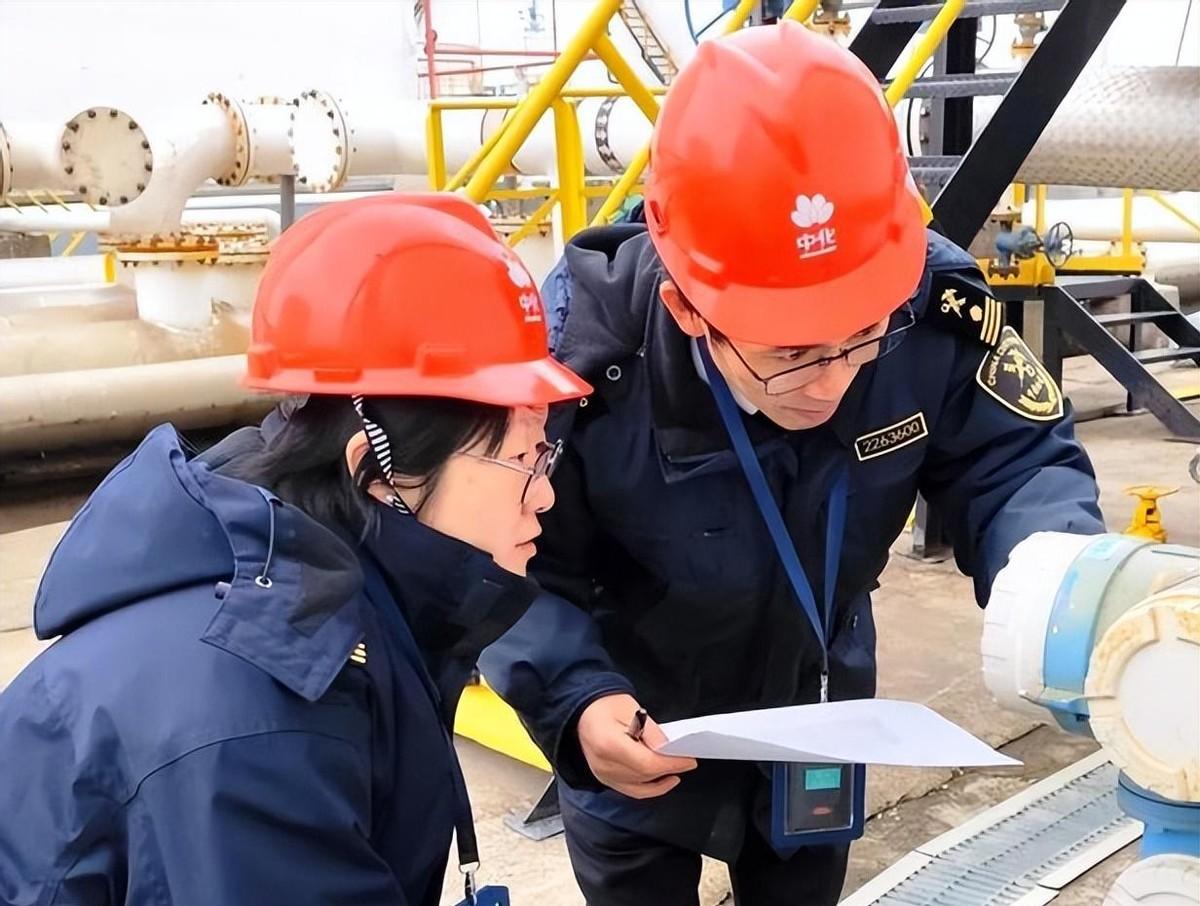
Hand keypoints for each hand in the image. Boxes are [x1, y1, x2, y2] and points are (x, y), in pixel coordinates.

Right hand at [576, 693, 697, 798]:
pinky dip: (649, 788)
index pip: (647, 763)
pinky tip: (663, 780)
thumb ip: (651, 733)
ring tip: (677, 769)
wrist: (581, 710)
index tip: (689, 760)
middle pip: (644, 775)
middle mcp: (604, 765)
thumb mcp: (631, 709)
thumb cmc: (605, 704)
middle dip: (669, 769)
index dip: (671, 764)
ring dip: (661, 780)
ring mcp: (602, 775)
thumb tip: (669, 751)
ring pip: (640, 787)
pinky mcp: (604, 779)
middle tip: (687, 761)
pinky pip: (631, 789)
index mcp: (609, 745)